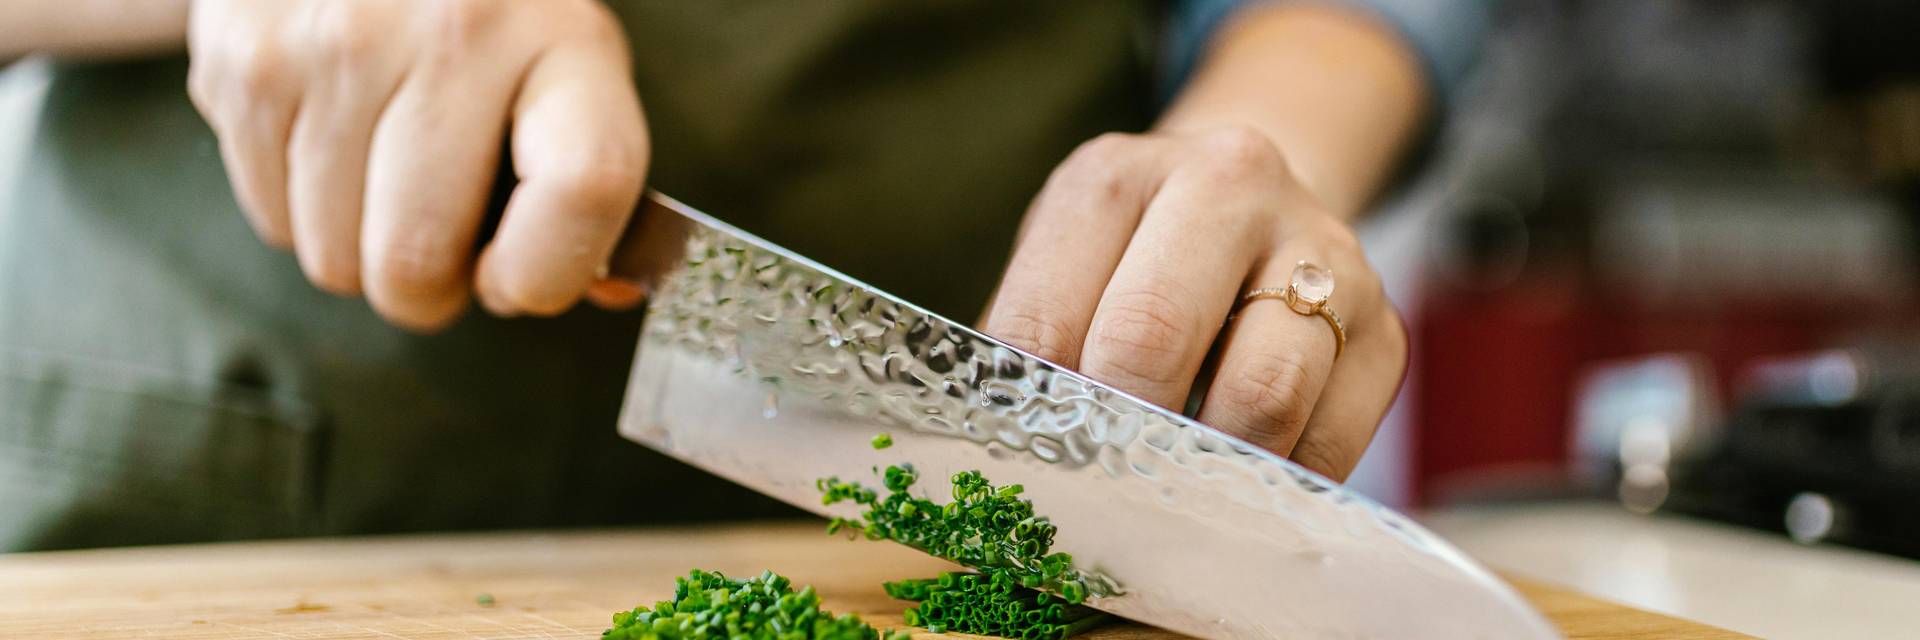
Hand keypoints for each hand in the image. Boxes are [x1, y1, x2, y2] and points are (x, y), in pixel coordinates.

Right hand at [187, 0, 649, 330]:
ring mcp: (338, 43)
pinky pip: (273, 221)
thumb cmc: (489, 29)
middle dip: (430, 290)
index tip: (519, 279)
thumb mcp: (569, 77)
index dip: (547, 272)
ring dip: (362, 253)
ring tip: (388, 178)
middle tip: (441, 243)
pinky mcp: (247, 60)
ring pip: (334, 258)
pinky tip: (335, 145)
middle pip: (416, 259)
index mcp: (564, 38)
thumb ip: (591, 190)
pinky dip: (305, 213)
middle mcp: (453, 28)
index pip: (582, 186)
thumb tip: (603, 293)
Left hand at [983, 127, 1407, 480]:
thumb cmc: (1134, 264)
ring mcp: (1321, 252)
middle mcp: (1227, 185)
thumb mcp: (1066, 272)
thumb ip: (1032, 351)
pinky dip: (1275, 482)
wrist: (1261, 213)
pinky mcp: (1385, 330)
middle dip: (1116, 434)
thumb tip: (996, 469)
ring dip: (1205, 468)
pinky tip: (1240, 479)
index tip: (1030, 466)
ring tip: (1172, 491)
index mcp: (1116, 176)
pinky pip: (1327, 442)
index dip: (1030, 411)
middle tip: (1100, 489)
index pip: (1044, 318)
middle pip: (1151, 338)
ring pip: (1261, 397)